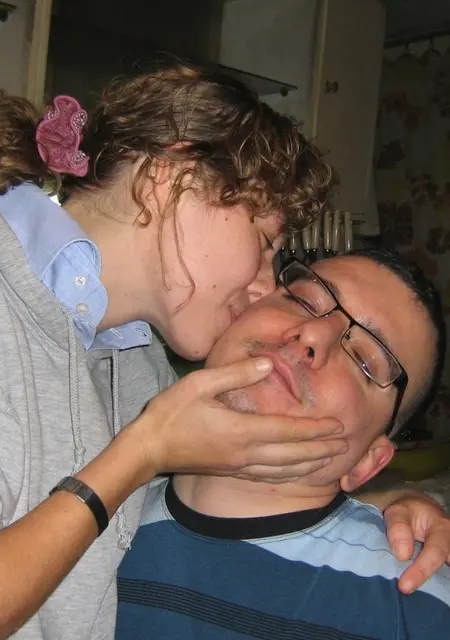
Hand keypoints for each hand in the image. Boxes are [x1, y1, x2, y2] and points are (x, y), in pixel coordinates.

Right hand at [130, 358, 347, 484]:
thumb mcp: (199, 384)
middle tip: (345, 444)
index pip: (288, 430)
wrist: (148, 449)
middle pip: (293, 454)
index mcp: (241, 430)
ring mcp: (239, 465)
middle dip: (321, 449)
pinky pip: (269, 475)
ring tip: (330, 459)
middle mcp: (246, 452)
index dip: (315, 429)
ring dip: (310, 463)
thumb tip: (269, 363)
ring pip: (284, 468)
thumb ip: (236, 373)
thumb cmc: (171, 413)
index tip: (338, 425)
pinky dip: (289, 473)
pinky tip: (296, 471)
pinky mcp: (231, 471)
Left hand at [384, 492, 449, 592]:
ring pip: (446, 575)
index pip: (435, 553)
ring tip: (412, 592)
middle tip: (407, 591)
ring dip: (432, 586)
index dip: (420, 571)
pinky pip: (443, 578)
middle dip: (430, 582)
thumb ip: (398, 529)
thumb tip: (403, 555)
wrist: (417, 510)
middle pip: (448, 569)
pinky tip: (421, 593)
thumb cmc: (407, 512)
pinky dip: (433, 586)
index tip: (403, 586)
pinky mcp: (446, 563)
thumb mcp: (398, 512)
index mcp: (442, 528)